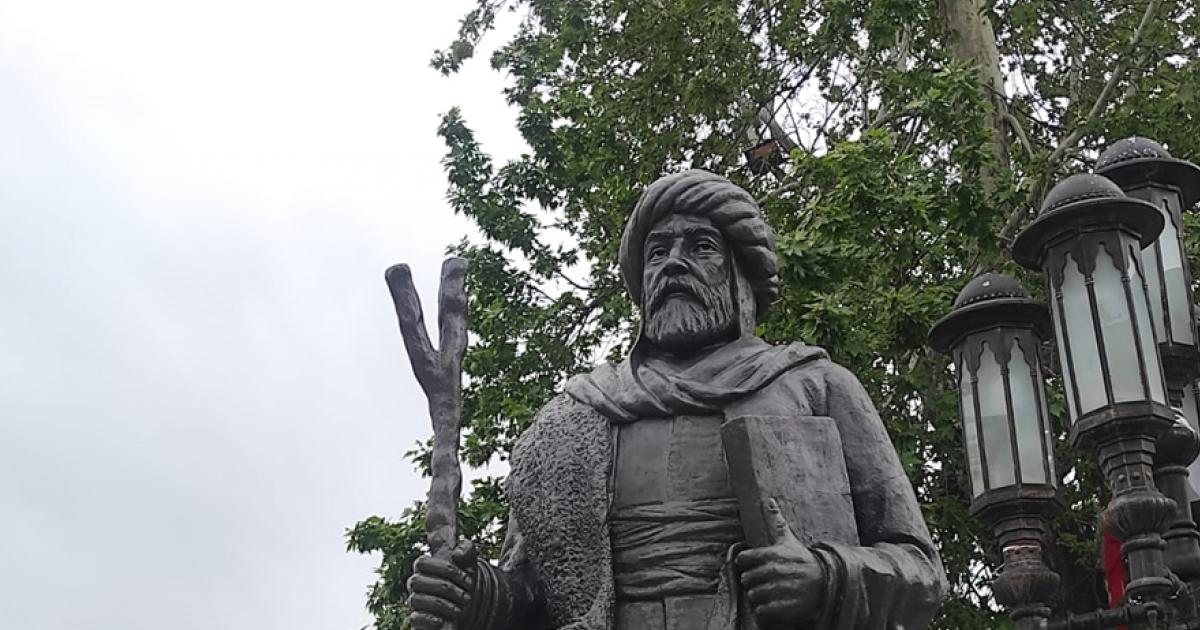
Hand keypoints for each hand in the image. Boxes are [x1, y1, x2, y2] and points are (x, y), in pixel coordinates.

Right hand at [408, 540, 477, 629]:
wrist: (465, 604)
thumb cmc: (463, 580)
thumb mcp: (469, 561)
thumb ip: (465, 548)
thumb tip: (456, 553)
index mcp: (424, 567)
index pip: (422, 562)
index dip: (445, 569)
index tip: (467, 579)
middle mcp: (416, 583)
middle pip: (418, 581)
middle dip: (446, 588)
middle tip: (466, 596)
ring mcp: (415, 600)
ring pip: (416, 600)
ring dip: (442, 604)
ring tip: (460, 609)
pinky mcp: (418, 619)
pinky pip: (415, 618)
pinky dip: (428, 618)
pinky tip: (441, 620)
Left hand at [735, 499, 825, 626]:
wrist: (828, 584)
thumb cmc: (804, 562)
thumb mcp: (790, 541)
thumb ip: (777, 522)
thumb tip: (769, 501)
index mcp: (774, 554)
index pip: (743, 559)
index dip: (747, 563)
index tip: (755, 565)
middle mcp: (775, 571)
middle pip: (746, 579)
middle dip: (753, 581)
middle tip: (766, 581)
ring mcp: (780, 590)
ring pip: (752, 596)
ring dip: (758, 597)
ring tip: (771, 593)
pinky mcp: (785, 608)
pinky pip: (762, 612)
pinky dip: (765, 611)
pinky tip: (774, 605)